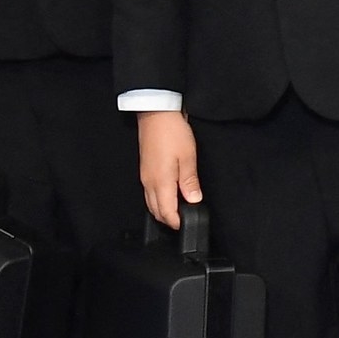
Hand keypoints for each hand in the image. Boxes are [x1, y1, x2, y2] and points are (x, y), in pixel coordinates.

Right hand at [137, 109, 200, 228]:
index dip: (176, 222)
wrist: (156, 113)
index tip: (187, 224)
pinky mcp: (145, 169)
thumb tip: (193, 200)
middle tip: (184, 220)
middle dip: (169, 219)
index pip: (166, 212)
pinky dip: (158, 199)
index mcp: (161, 182)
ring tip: (178, 210)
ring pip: (151, 202)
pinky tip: (168, 195)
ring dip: (162, 210)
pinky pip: (149, 192)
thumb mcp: (188, 157)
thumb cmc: (172, 132)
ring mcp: (145, 176)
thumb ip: (190, 182)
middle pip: (156, 211)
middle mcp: (149, 182)